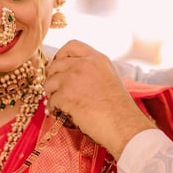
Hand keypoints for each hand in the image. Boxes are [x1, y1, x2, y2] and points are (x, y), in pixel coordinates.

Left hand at [45, 40, 154, 159]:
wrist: (123, 126)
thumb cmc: (120, 108)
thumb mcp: (110, 77)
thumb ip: (92, 70)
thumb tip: (72, 75)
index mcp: (97, 58)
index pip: (71, 46)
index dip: (61, 55)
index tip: (60, 65)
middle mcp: (83, 64)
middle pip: (55, 65)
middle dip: (53, 77)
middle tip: (56, 89)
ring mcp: (72, 79)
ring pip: (49, 82)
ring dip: (52, 94)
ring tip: (60, 104)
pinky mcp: (65, 95)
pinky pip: (51, 101)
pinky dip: (54, 109)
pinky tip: (63, 114)